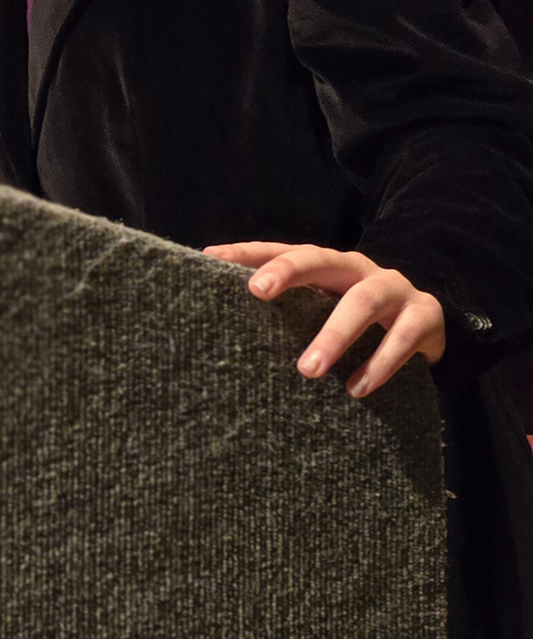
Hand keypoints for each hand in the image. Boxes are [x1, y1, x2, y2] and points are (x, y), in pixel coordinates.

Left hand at [203, 241, 445, 396]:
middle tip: (257, 292)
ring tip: (307, 369)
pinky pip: (404, 337)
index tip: (211, 259)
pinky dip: (380, 364)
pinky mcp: (426, 315)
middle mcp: (357, 269)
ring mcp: (395, 289)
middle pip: (320, 258)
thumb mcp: (322, 312)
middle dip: (288, 271)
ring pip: (363, 300)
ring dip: (334, 334)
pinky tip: (356, 389)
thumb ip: (288, 314)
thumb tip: (223, 326)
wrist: (428, 328)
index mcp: (326, 266)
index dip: (248, 252)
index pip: (282, 249)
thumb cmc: (357, 324)